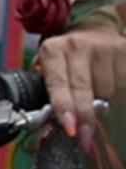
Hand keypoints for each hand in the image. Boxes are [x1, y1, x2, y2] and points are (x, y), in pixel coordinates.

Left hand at [31, 23, 125, 139]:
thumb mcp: (51, 69)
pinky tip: (112, 84)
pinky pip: (124, 83)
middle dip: (84, 116)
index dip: (64, 107)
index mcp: (53, 50)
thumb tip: (51, 128)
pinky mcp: (125, 50)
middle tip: (84, 135)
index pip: (58, 83)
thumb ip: (49, 94)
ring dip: (104, 99)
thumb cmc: (68, 59)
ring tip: (97, 89)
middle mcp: (77, 45)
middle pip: (84, 89)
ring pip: (107, 90)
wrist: (94, 33)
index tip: (70, 127)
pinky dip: (119, 91)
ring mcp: (104, 46)